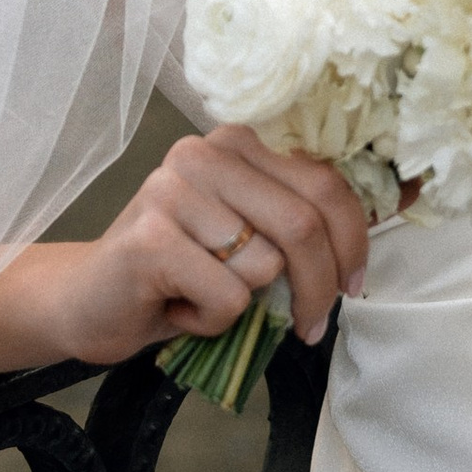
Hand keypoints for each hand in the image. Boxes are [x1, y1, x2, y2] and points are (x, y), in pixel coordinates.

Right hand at [50, 127, 372, 367]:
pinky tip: (177, 308)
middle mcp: (203, 153)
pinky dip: (212, 322)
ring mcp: (171, 191)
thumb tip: (384, 227)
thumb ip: (297, 224)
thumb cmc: (178, 273)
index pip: (324, 184)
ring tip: (203, 297)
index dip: (353, 242)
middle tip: (308, 328)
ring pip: (265, 267)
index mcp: (235, 143)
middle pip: (302, 225)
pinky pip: (227, 298)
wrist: (88, 301)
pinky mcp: (150, 239)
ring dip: (246, 307)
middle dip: (318, 289)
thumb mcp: (247, 236)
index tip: (353, 286)